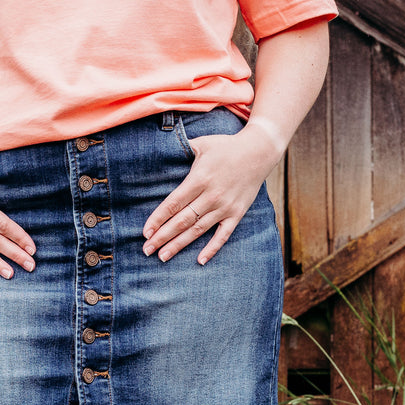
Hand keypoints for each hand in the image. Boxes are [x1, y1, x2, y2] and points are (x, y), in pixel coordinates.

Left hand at [141, 125, 283, 264]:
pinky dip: (212, 249)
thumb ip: (180, 149)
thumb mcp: (202, 143)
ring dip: (179, 245)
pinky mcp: (236, 214)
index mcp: (200, 179)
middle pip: (182, 221)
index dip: (158, 219)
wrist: (259, 152)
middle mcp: (211, 196)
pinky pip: (223, 235)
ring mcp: (225, 207)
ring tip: (163, 257)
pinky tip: (200, 261)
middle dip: (163, 237)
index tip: (145, 232)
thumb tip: (158, 150)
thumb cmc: (226, 147)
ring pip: (198, 230)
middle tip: (147, 249)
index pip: (174, 203)